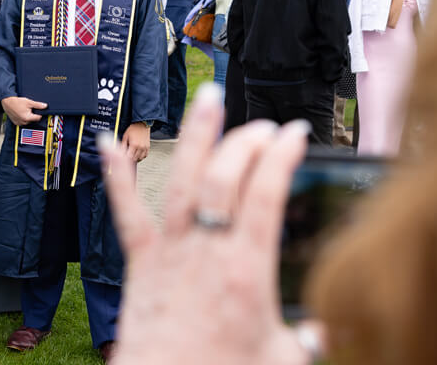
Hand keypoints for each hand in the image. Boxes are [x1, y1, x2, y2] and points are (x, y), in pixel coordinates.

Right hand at [0, 96, 46, 125]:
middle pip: (33, 120)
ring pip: (28, 121)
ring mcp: (19, 123)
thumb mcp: (29, 102)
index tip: (37, 110)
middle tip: (29, 108)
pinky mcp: (16, 123)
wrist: (7, 102)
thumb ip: (38, 105)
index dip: (39, 113)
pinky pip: (22, 121)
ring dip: (28, 117)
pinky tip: (21, 112)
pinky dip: (23, 118)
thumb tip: (45, 106)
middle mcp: (23, 122)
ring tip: (24, 110)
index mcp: (27, 118)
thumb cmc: (17, 102)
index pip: (38, 118)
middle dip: (32, 114)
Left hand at [98, 84, 311, 364]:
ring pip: (182, 181)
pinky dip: (116, 177)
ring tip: (206, 97)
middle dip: (246, 141)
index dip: (282, 157)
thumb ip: (308, 338)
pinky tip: (108, 144)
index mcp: (247, 270)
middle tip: (264, 124)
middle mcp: (206, 251)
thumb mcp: (283, 360)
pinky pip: (125, 213)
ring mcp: (170, 252)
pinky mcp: (140, 263)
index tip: (296, 133)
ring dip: (195, 135)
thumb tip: (329, 328)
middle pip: (226, 178)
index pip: (266, 194)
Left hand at [120, 122, 150, 161]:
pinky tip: (138, 154)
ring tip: (132, 155)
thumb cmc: (133, 129)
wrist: (142, 124)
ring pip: (140, 158)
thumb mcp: (125, 136)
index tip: (123, 156)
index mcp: (134, 145)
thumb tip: (120, 152)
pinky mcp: (148, 147)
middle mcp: (140, 147)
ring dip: (136, 158)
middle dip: (130, 159)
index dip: (126, 158)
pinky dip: (141, 156)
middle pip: (135, 159)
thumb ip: (123, 145)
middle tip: (127, 155)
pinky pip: (145, 155)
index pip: (129, 157)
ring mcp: (145, 147)